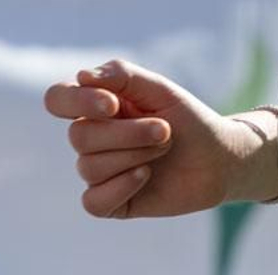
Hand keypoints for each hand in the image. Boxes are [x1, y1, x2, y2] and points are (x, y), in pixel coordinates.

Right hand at [43, 58, 252, 218]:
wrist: (219, 157)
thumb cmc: (189, 120)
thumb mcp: (161, 90)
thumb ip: (123, 77)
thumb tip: (82, 76)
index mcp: (98, 106)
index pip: (58, 99)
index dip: (78, 101)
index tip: (114, 105)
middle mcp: (92, 138)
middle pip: (80, 136)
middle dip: (129, 133)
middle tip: (165, 130)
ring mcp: (99, 171)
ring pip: (89, 166)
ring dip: (135, 154)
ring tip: (164, 149)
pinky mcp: (110, 201)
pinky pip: (93, 201)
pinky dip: (122, 186)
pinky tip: (146, 175)